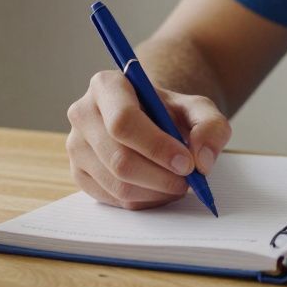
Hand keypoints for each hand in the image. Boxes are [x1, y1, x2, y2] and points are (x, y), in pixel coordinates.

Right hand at [66, 70, 231, 209]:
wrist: (150, 119)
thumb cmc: (169, 112)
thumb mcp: (198, 108)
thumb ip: (211, 126)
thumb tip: (201, 160)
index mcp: (107, 85)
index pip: (123, 121)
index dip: (157, 147)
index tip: (187, 163)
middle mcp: (83, 113)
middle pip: (119, 159)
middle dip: (161, 177)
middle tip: (188, 181)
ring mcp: (75, 145)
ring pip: (117, 184)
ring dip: (155, 192)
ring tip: (177, 184)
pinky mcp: (78, 173)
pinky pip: (112, 199)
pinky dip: (143, 201)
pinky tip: (158, 188)